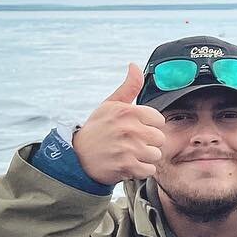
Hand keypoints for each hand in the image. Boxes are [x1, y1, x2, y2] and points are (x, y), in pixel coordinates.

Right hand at [72, 65, 166, 183]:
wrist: (76, 157)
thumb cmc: (97, 129)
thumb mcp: (110, 105)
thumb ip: (128, 87)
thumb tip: (134, 65)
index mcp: (127, 111)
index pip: (159, 120)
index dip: (149, 126)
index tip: (135, 128)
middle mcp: (129, 129)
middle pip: (160, 139)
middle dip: (148, 142)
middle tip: (131, 143)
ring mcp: (128, 148)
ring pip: (156, 155)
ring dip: (144, 157)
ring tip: (128, 154)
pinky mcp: (126, 166)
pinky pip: (149, 170)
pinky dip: (140, 170)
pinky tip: (128, 164)